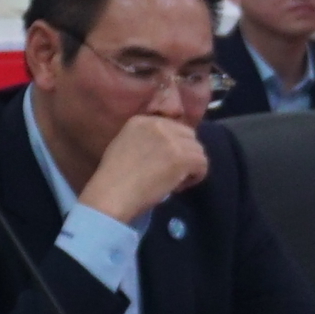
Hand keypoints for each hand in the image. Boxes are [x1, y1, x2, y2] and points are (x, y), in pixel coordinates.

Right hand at [80, 115, 210, 222]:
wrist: (112, 192)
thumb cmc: (112, 178)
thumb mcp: (124, 146)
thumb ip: (144, 140)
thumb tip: (165, 151)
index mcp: (141, 120)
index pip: (172, 127)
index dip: (173, 146)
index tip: (165, 162)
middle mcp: (158, 124)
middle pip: (188, 135)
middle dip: (185, 153)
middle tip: (174, 172)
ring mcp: (171, 140)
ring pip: (197, 150)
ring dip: (191, 166)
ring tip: (175, 181)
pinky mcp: (182, 157)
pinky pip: (202, 164)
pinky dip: (196, 176)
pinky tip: (179, 186)